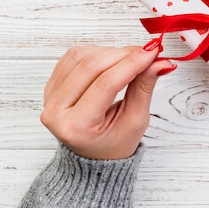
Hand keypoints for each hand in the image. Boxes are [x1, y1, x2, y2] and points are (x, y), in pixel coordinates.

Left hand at [39, 41, 174, 159]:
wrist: (94, 156)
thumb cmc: (114, 142)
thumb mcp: (136, 120)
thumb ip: (144, 87)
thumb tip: (159, 62)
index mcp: (76, 126)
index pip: (106, 84)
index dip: (131, 63)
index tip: (152, 51)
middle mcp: (56, 111)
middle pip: (90, 67)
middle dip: (123, 54)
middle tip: (147, 51)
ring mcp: (49, 96)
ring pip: (81, 57)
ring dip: (110, 52)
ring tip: (130, 59)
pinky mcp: (51, 85)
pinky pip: (72, 57)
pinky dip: (95, 52)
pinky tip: (111, 60)